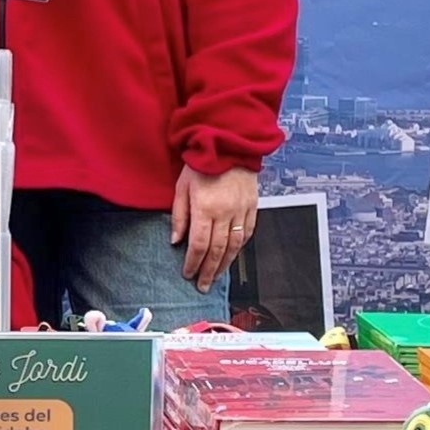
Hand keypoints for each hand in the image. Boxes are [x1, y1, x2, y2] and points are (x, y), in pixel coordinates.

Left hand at [170, 164, 257, 291]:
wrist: (228, 144)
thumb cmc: (201, 163)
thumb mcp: (181, 187)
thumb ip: (179, 216)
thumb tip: (176, 240)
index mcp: (205, 208)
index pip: (199, 245)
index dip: (193, 263)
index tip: (187, 273)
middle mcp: (225, 212)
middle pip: (218, 250)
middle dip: (208, 271)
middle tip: (202, 285)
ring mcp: (242, 210)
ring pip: (235, 246)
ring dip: (225, 265)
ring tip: (216, 277)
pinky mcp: (252, 206)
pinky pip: (248, 233)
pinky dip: (240, 248)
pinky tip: (233, 256)